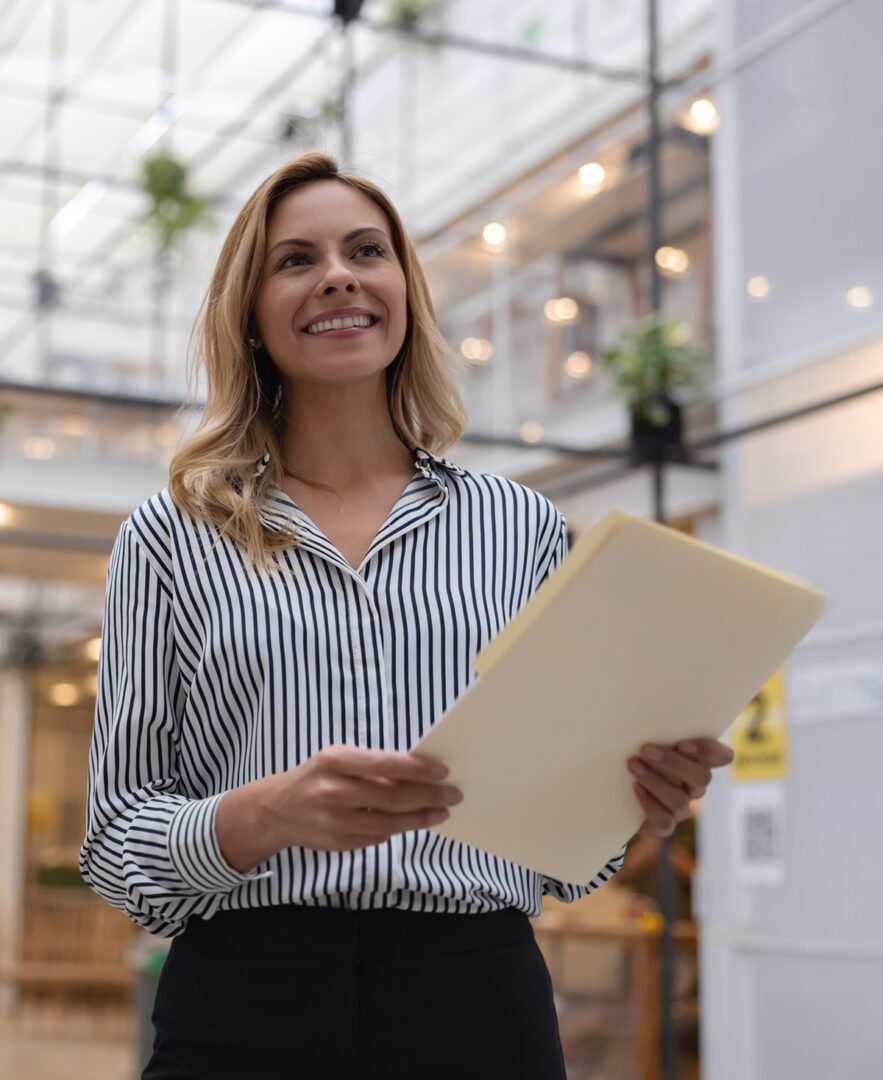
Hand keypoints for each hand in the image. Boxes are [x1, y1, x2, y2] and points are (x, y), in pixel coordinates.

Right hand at [259, 744, 462, 853]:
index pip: (384, 764)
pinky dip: (398, 830)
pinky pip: (376, 838)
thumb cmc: (317, 776)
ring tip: (441, 812)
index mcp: (334, 761)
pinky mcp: (337, 844)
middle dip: (428, 796)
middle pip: (391, 797)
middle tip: (452, 794)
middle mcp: (333, 791)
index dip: (416, 769)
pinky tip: (414, 822)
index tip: (442, 771)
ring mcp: (334, 821)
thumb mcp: (338, 758)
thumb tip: (419, 771)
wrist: (276, 810)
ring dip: (420, 818)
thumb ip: (372, 764)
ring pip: (388, 824)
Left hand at [627, 737, 733, 837]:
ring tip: (633, 766)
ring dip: (654, 781)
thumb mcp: (650, 738)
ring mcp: (681, 807)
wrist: (619, 790)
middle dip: (673, 763)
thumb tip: (642, 712)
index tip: (683, 744)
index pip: (722, 756)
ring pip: (680, 800)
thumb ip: (659, 729)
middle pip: (701, 778)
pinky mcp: (664, 824)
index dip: (708, 751)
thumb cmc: (638, 754)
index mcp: (698, 761)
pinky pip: (665, 822)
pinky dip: (650, 805)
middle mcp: (695, 786)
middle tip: (646, 750)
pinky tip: (636, 789)